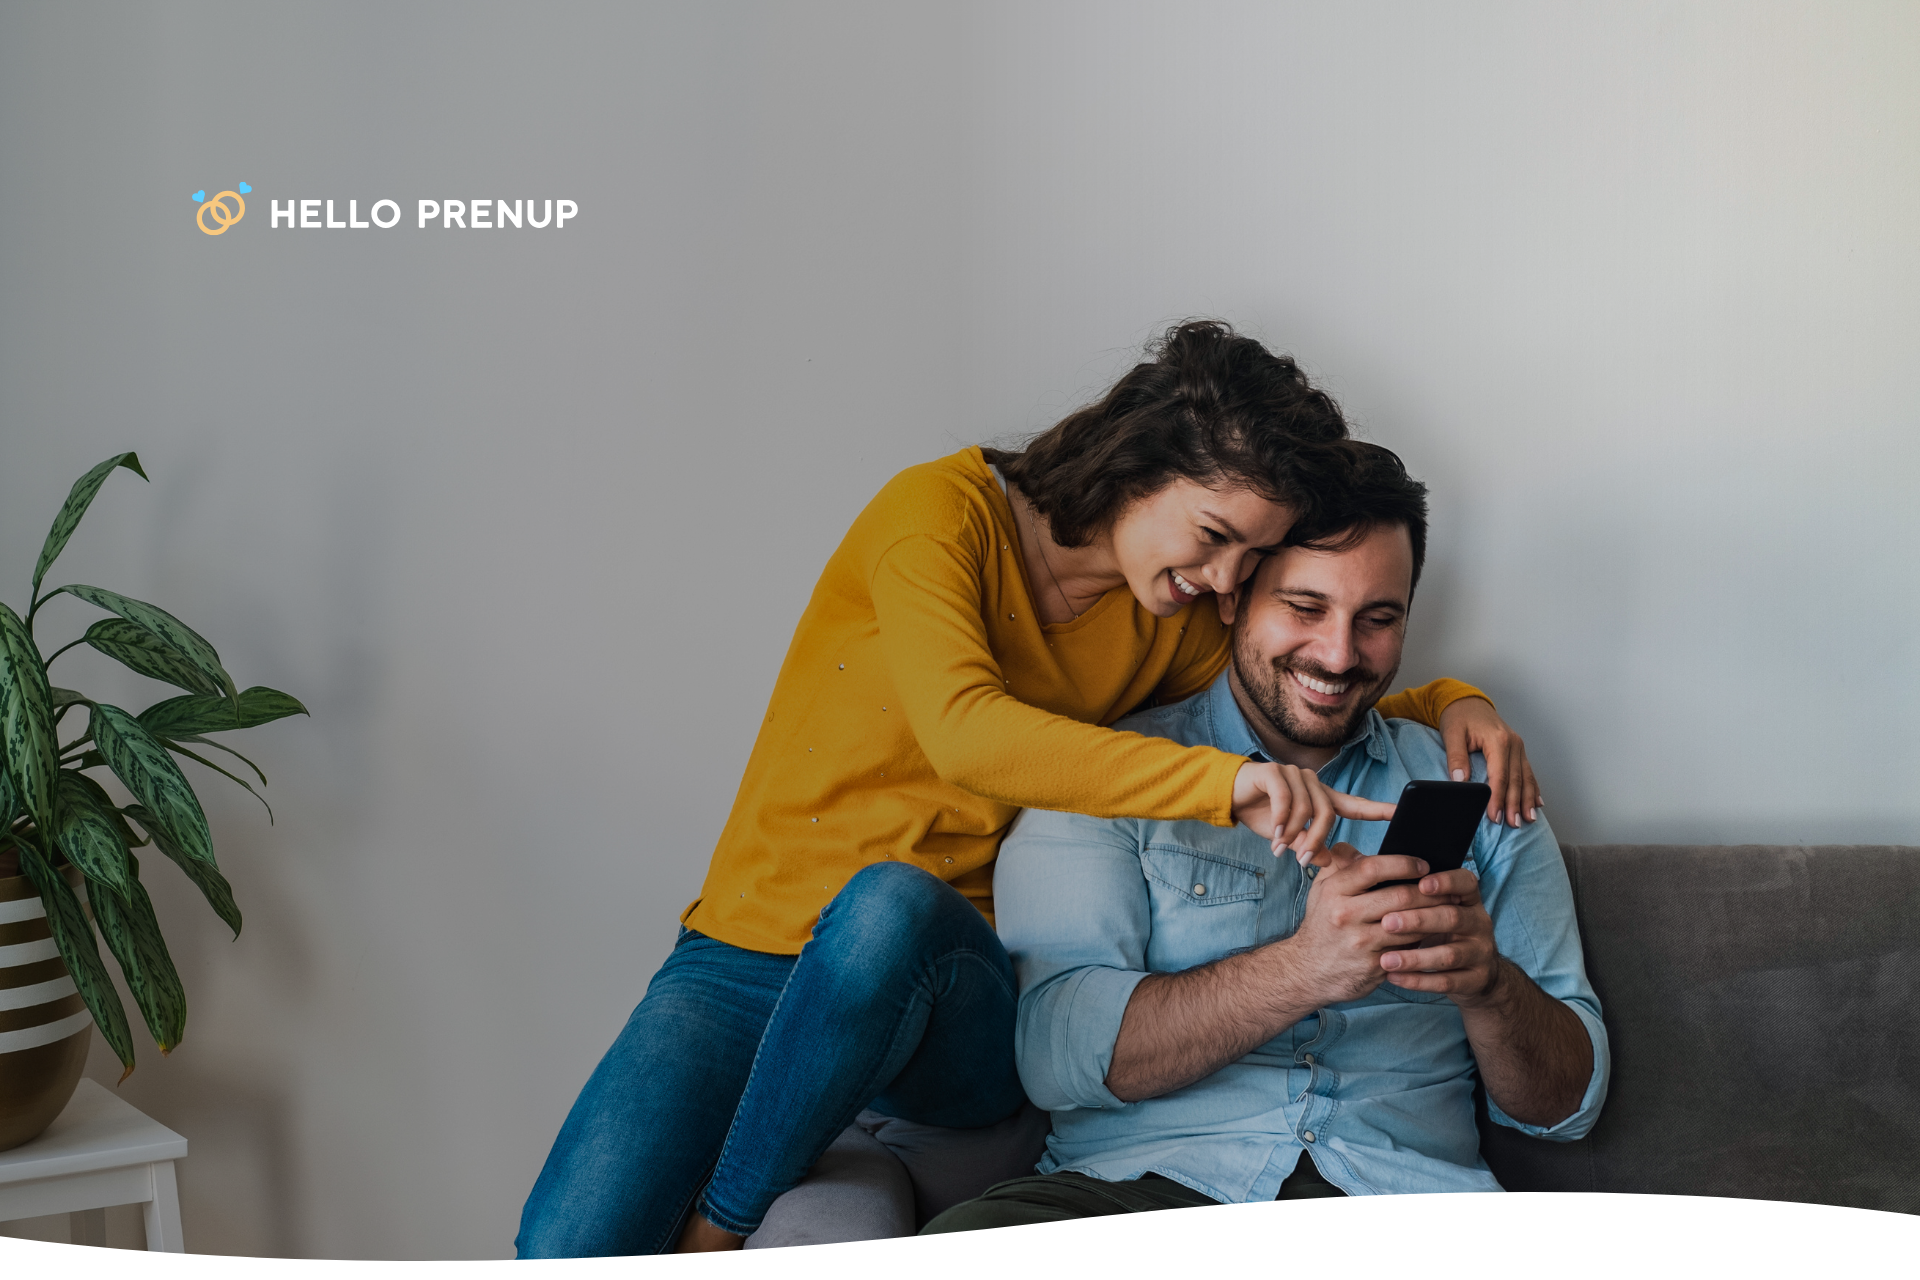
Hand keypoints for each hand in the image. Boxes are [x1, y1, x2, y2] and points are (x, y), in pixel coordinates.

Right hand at [1231, 763, 1394, 861]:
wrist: (1229, 796)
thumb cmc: (1261, 814)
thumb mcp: (1287, 836)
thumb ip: (1308, 845)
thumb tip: (1326, 861)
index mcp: (1320, 797)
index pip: (1354, 804)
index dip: (1377, 809)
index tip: (1400, 812)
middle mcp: (1312, 782)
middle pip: (1328, 813)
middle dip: (1317, 839)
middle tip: (1304, 860)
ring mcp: (1294, 774)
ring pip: (1307, 808)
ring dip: (1294, 833)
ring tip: (1280, 847)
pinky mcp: (1275, 772)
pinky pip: (1286, 798)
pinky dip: (1281, 819)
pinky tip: (1274, 833)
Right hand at [1270, 843, 1452, 1005]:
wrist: (1308, 971)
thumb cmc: (1322, 925)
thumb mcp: (1322, 889)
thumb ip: (1341, 864)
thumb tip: (1362, 848)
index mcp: (1334, 891)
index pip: (1372, 868)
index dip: (1403, 863)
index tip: (1423, 865)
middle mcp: (1344, 915)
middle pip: (1398, 896)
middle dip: (1429, 891)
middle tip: (1446, 888)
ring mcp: (1360, 943)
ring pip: (1409, 925)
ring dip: (1433, 916)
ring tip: (1448, 908)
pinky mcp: (1373, 966)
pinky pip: (1408, 949)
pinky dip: (1424, 940)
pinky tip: (1433, 933)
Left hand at [1376, 867, 1503, 1005]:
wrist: (1476, 972)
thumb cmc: (1443, 930)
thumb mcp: (1438, 908)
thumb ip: (1416, 894)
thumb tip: (1374, 875)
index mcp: (1470, 900)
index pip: (1466, 883)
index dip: (1446, 882)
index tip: (1420, 883)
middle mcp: (1479, 923)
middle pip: (1452, 918)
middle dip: (1418, 920)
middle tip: (1387, 922)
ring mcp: (1481, 953)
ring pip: (1450, 955)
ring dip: (1415, 958)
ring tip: (1386, 959)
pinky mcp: (1476, 980)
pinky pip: (1446, 982)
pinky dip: (1418, 981)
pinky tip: (1393, 977)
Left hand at [1436, 697, 1541, 827]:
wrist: (1466, 701)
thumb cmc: (1458, 717)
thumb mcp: (1452, 734)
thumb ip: (1456, 757)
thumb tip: (1460, 780)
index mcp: (1498, 740)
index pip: (1499, 776)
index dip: (1498, 798)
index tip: (1495, 817)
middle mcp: (1513, 743)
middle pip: (1516, 780)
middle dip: (1515, 804)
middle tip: (1513, 824)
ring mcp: (1518, 746)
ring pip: (1526, 777)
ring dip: (1528, 800)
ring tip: (1528, 819)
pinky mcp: (1518, 749)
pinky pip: (1528, 771)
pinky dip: (1533, 788)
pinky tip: (1537, 802)